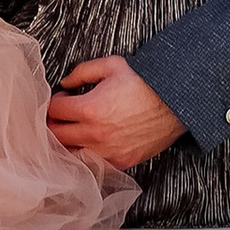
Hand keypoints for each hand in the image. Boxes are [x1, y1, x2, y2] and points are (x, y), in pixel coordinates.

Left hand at [49, 54, 187, 166]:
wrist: (175, 103)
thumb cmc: (146, 83)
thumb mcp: (113, 65)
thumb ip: (83, 71)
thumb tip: (66, 82)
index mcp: (90, 109)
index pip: (54, 111)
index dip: (56, 101)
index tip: (64, 98)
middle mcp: (95, 135)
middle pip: (56, 136)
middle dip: (54, 124)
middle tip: (62, 116)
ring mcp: (107, 152)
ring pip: (70, 155)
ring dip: (67, 143)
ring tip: (73, 131)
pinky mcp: (120, 163)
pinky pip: (92, 164)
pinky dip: (87, 155)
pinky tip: (91, 143)